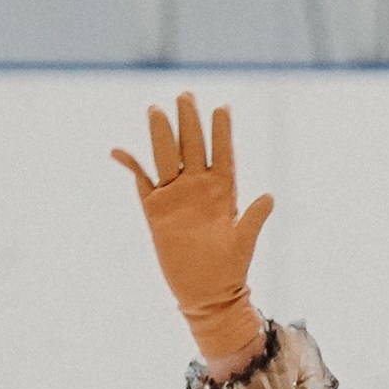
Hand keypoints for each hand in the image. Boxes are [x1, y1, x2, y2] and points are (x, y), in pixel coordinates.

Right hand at [112, 92, 273, 373]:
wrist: (207, 294)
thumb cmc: (230, 269)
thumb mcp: (244, 242)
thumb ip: (253, 218)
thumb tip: (269, 196)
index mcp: (224, 191)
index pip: (223, 154)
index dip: (222, 131)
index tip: (222, 106)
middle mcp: (198, 188)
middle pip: (192, 147)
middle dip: (190, 122)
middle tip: (186, 95)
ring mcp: (175, 197)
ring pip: (166, 158)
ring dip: (162, 135)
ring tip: (156, 109)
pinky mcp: (155, 211)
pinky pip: (141, 182)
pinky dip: (130, 166)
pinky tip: (119, 150)